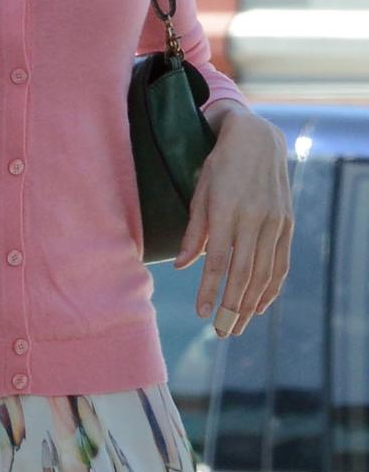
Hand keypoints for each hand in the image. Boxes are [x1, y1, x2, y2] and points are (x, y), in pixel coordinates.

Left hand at [175, 105, 292, 335]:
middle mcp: (254, 218)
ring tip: (238, 325)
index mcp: (227, 210)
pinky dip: (272, 286)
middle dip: (232, 306)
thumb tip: (182, 266)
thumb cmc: (219, 166)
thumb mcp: (199, 192)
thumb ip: (193, 231)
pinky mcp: (287, 223)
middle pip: (244, 273)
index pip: (218, 261)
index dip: (209, 289)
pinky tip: (261, 305)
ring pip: (264, 272)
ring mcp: (274, 222)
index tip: (201, 313)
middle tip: (222, 332)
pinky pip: (281, 262)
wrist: (257, 139)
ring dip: (251, 303)